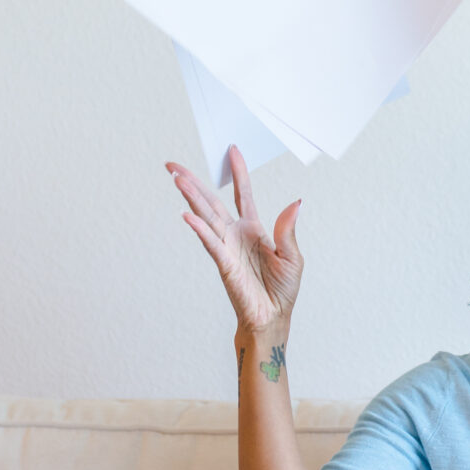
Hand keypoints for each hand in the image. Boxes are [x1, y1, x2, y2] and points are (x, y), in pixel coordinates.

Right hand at [166, 146, 302, 334]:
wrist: (273, 318)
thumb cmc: (282, 290)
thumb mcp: (293, 257)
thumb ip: (288, 230)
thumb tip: (296, 202)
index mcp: (254, 229)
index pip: (243, 194)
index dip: (238, 172)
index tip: (232, 150)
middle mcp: (236, 234)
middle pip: (212, 201)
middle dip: (194, 182)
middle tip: (174, 165)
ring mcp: (227, 247)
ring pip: (205, 216)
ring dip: (191, 198)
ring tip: (177, 179)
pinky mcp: (223, 263)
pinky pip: (210, 242)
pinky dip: (199, 228)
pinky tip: (187, 215)